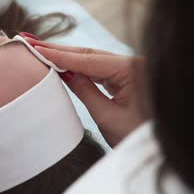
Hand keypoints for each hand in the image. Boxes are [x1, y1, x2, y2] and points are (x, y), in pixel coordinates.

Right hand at [26, 38, 145, 146]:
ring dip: (68, 58)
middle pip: (90, 55)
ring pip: (94, 60)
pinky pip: (100, 70)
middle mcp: (134, 64)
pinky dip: (81, 68)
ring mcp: (132, 70)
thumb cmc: (138, 137)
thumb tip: (62, 72)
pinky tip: (64, 65)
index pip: (88, 60)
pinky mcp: (129, 78)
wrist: (160, 151)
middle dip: (61, 50)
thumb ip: (84, 90)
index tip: (36, 48)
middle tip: (33, 43)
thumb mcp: (106, 116)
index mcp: (133, 69)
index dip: (60, 55)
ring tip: (42, 50)